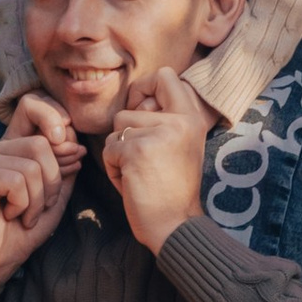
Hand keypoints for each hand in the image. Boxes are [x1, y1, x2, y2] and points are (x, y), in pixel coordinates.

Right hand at [0, 96, 82, 293]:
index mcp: (10, 147)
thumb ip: (64, 168)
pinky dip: (22, 205)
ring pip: (31, 166)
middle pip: (41, 145)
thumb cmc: (25, 229)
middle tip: (38, 207)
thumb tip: (76, 146)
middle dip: (52, 182)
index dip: (61, 143)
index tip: (74, 164)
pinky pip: (17, 181)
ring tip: (23, 215)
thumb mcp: (55, 195)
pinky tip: (8, 215)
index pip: (40, 122)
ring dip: (37, 200)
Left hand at [103, 68, 210, 250]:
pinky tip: (132, 183)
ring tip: (138, 173)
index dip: (144, 88)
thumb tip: (135, 102)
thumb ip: (165, 120)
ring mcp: (158, 134)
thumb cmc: (173, 191)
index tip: (140, 111)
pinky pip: (109, 150)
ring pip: (116, 130)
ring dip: (118, 153)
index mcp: (192, 118)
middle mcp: (179, 121)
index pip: (165, 75)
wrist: (175, 226)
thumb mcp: (181, 146)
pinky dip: (114, 170)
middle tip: (139, 157)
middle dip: (124, 134)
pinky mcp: (136, 150)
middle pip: (129, 109)